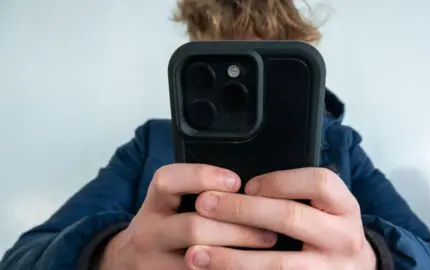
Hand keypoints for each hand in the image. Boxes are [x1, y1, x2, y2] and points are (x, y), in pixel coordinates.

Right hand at [99, 164, 277, 269]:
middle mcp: (148, 233)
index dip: (202, 176)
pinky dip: (225, 269)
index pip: (168, 181)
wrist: (130, 261)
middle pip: (192, 227)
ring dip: (236, 256)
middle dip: (236, 228)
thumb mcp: (169, 205)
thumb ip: (198, 194)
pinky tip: (246, 266)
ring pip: (197, 260)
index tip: (236, 181)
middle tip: (268, 229)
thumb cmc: (164, 227)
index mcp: (154, 204)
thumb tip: (248, 190)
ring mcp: (153, 263)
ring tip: (264, 250)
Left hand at [188, 168, 376, 269]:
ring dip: (231, 258)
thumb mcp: (325, 208)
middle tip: (205, 205)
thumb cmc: (328, 231)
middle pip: (290, 217)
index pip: (318, 182)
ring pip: (277, 265)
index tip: (246, 185)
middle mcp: (343, 238)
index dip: (279, 180)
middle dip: (242, 210)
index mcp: (345, 208)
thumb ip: (296, 194)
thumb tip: (240, 186)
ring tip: (196, 252)